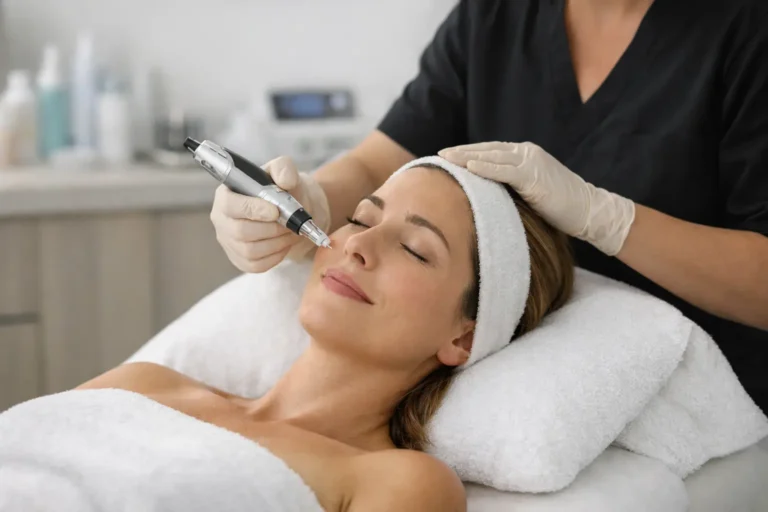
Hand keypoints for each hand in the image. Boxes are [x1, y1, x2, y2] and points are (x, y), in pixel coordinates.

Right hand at [210, 156, 330, 272]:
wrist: (289, 211)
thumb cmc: (281, 190)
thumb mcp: (283, 172)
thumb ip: (284, 169)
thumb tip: (285, 180)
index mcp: (226, 195)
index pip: (230, 205)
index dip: (253, 210)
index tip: (276, 211)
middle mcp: (221, 219)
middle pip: (241, 232)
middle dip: (272, 229)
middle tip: (290, 224)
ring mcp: (228, 241)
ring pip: (250, 251)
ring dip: (277, 243)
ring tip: (290, 233)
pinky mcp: (239, 259)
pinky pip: (256, 265)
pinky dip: (276, 257)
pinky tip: (283, 244)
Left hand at [439, 141, 634, 255]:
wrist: (588, 210)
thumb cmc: (559, 206)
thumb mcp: (530, 191)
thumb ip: (510, 186)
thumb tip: (485, 196)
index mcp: (525, 155)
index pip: (490, 151)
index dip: (468, 152)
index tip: (447, 157)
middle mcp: (526, 153)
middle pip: (487, 150)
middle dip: (462, 151)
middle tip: (439, 155)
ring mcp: (531, 162)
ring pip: (492, 156)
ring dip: (467, 157)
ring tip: (446, 159)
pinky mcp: (534, 176)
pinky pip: (505, 170)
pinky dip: (486, 167)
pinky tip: (469, 167)